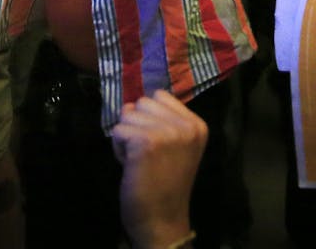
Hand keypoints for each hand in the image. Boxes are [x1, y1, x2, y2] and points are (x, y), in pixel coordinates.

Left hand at [110, 91, 205, 248]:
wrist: (162, 219)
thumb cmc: (165, 184)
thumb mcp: (175, 146)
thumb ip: (160, 120)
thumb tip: (128, 104)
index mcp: (197, 125)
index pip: (160, 96)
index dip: (150, 117)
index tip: (158, 144)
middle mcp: (186, 126)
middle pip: (142, 102)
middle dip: (137, 125)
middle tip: (146, 154)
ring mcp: (167, 132)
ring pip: (127, 115)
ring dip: (126, 137)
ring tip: (139, 161)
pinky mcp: (146, 141)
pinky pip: (118, 130)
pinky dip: (118, 148)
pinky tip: (131, 166)